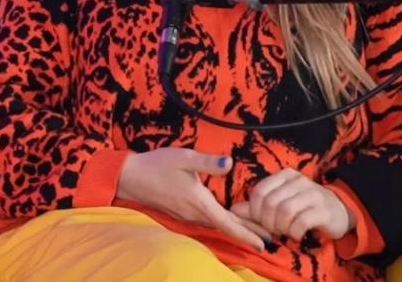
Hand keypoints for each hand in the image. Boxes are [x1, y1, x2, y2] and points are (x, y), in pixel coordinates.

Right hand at [117, 148, 266, 250]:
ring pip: (218, 226)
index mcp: (199, 202)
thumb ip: (208, 162)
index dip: (247, 234)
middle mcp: (195, 214)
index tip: (264, 243)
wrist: (131, 178)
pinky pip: (209, 222)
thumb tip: (230, 163)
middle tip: (270, 240)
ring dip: (237, 229)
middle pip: (227, 228)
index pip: (228, 223)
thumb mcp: (184, 158)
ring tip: (256, 230)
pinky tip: (230, 219)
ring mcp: (188, 215)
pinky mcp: (183, 213)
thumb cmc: (158, 165)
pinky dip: (224, 223)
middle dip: (248, 234)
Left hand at [231, 168, 353, 241]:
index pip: (259, 192)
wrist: (339, 211)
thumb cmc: (304, 207)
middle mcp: (298, 180)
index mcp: (285, 175)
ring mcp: (313, 194)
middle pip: (270, 203)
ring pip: (285, 211)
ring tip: (285, 232)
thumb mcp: (280, 202)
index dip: (255, 211)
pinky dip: (294, 232)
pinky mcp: (324, 210)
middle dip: (268, 222)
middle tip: (275, 230)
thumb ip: (257, 206)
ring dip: (281, 227)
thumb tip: (232, 210)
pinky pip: (301, 222)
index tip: (262, 222)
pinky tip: (297, 234)